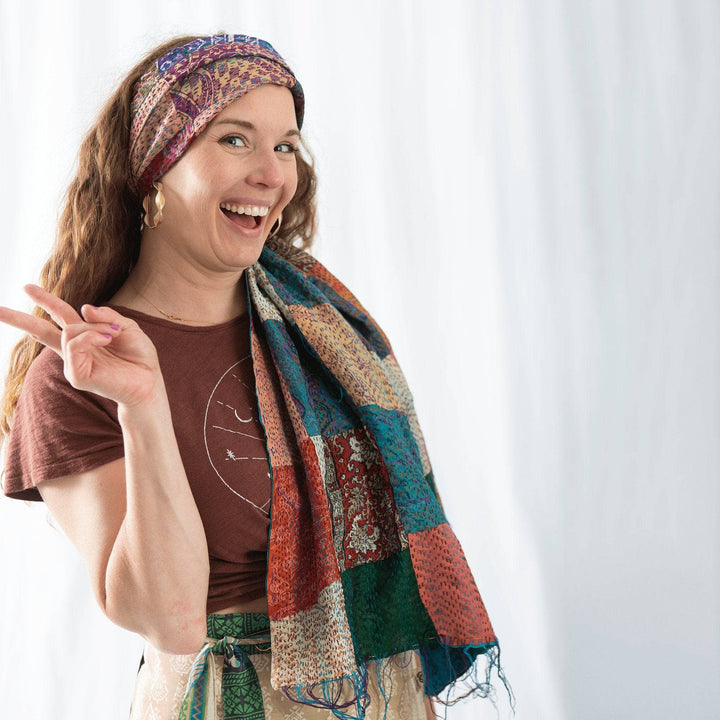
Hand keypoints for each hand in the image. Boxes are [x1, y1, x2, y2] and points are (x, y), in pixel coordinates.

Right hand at [0, 285, 160, 407]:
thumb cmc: (139, 357)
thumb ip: (107, 315)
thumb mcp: (127, 328)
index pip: (60, 315)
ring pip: (70, 331)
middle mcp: (74, 349)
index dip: (45, 300)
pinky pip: (75, 345)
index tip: (26, 288)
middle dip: (18, 319)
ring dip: (95, 327)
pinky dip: (92, 336)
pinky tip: (108, 339)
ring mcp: (73, 363)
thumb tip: (83, 307)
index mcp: (85, 336)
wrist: (148, 381)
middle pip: (40, 329)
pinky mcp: (76, 375)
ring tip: (114, 334)